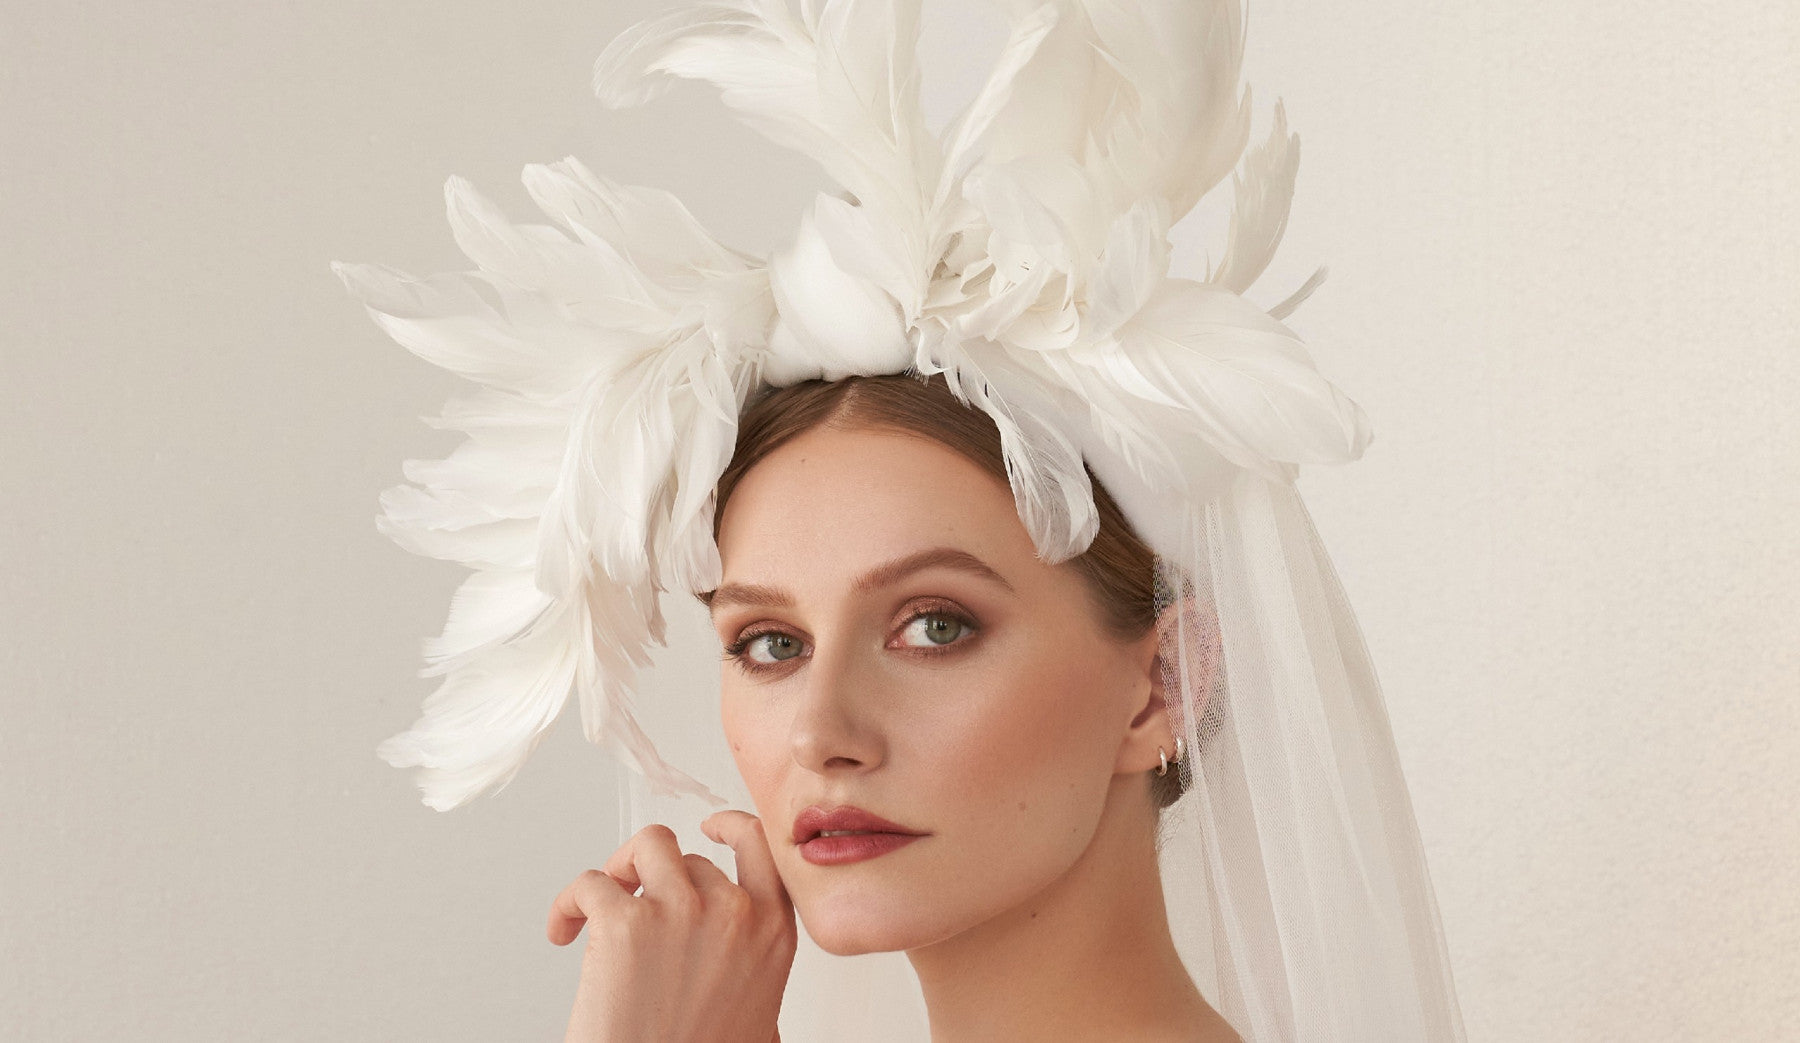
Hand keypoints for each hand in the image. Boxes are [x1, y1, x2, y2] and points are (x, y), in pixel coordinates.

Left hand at [548, 811, 795, 1042]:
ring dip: (618, 868)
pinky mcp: (623, 923)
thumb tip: (741, 969)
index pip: (760, 846)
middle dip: (654, 879)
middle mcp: (732, 912)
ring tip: (599, 902)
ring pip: (644, 847)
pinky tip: (562, 931)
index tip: (709, 827)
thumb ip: (755, 979)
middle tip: (628, 910)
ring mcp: (678, 911)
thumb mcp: (757, 1020)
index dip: (731, 826)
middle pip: (687, 856)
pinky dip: (568, 903)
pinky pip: (590, 883)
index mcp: (772, 932)